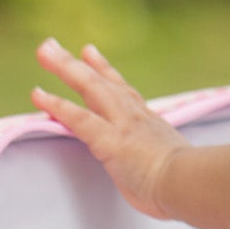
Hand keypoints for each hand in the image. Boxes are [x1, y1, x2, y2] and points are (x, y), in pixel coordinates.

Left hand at [31, 39, 187, 218]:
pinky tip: (38, 95)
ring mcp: (122, 125)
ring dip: (65, 68)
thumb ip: (160, 159)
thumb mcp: (173, 162)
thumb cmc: (187, 182)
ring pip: (90, 88)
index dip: (104, 70)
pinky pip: (78, 118)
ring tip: (43, 51)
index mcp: (148, 122)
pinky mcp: (110, 140)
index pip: (123, 90)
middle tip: (50, 45)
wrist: (191, 183)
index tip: (88, 52)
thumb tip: (162, 172)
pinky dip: (57, 106)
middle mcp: (134, 116)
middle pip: (101, 81)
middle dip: (75, 62)